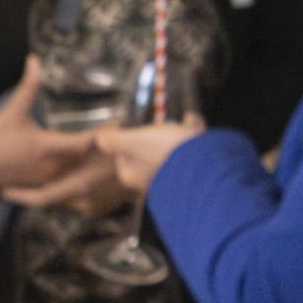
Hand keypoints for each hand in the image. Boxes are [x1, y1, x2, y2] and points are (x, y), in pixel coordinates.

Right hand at [0, 71, 120, 205]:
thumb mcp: (12, 111)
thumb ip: (28, 87)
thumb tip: (34, 60)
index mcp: (45, 146)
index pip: (82, 142)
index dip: (102, 134)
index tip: (118, 122)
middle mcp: (51, 165)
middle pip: (88, 158)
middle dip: (105, 146)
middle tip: (125, 132)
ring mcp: (50, 178)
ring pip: (81, 171)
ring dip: (97, 160)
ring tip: (116, 147)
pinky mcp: (46, 186)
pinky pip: (71, 181)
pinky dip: (84, 171)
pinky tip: (97, 164)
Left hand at [90, 120, 211, 191]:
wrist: (203, 166)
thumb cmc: (163, 153)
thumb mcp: (132, 141)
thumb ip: (112, 140)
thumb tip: (99, 139)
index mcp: (132, 174)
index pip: (124, 152)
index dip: (130, 136)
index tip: (139, 126)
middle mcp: (151, 179)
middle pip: (150, 150)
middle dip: (160, 132)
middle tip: (166, 123)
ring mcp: (174, 177)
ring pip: (172, 148)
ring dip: (179, 131)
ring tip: (186, 122)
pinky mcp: (195, 172)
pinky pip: (191, 149)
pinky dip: (193, 135)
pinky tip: (195, 124)